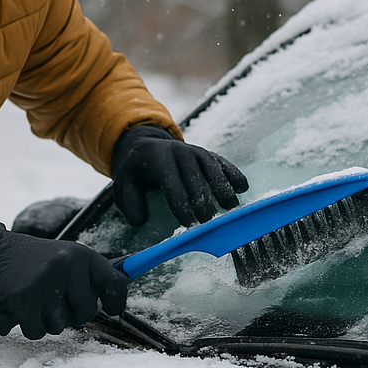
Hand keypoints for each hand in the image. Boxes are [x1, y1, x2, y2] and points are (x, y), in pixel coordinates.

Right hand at [0, 221, 127, 338]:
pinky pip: (33, 332)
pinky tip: (18, 305)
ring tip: (33, 298)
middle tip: (54, 296)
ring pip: (56, 328)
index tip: (112, 310)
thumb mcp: (71, 257)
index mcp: (80, 255)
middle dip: (69, 312)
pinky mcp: (17, 299)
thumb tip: (122, 296)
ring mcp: (39, 284)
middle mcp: (62, 267)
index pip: (114, 284)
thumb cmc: (40, 262)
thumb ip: (97, 276)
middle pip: (85, 315)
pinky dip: (24, 324)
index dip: (115, 302)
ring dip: (44, 320)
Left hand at [111, 125, 247, 227]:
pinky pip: (223, 163)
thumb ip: (129, 202)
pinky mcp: (209, 155)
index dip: (180, 203)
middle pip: (194, 177)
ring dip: (223, 187)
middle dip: (202, 200)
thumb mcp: (124, 184)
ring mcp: (196, 152)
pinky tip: (242, 188)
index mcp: (157, 160)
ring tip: (230, 206)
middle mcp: (179, 152)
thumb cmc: (137, 172)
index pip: (171, 183)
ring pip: (212, 168)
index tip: (187, 222)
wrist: (147, 145)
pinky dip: (234, 174)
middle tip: (208, 221)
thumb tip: (139, 221)